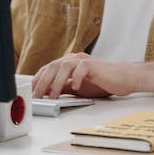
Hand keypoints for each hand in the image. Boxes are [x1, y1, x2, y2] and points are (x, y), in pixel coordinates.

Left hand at [31, 53, 153, 98]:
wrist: (123, 79)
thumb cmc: (101, 82)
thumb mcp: (78, 87)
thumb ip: (63, 88)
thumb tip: (47, 94)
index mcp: (69, 63)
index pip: (49, 68)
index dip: (38, 79)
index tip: (31, 91)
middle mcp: (74, 59)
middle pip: (53, 66)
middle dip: (43, 81)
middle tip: (37, 95)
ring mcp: (84, 60)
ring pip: (64, 66)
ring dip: (56, 81)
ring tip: (52, 95)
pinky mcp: (94, 65)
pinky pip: (82, 68)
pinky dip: (76, 77)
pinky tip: (74, 87)